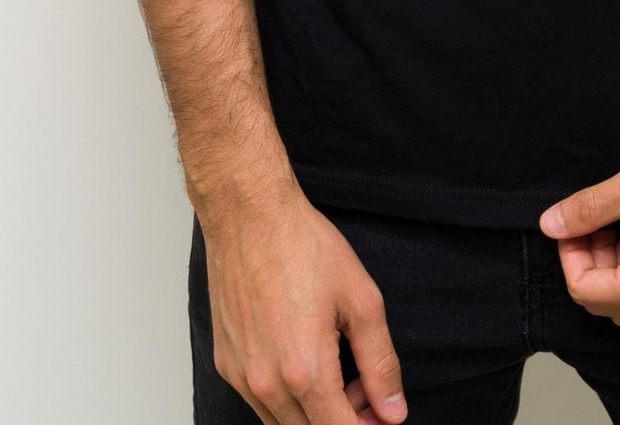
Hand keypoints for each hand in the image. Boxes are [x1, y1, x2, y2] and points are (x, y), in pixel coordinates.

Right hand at [200, 182, 406, 423]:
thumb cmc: (302, 247)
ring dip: (315, 412)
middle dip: (345, 419)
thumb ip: (380, 363)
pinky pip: (260, 403)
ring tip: (337, 369)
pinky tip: (304, 358)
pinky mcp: (226, 365)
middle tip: (364, 386)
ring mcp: (241, 378)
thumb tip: (393, 411)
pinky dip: (287, 398)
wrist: (249, 216)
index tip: (383, 414)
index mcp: (304, 372)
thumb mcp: (361, 300)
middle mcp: (266, 386)